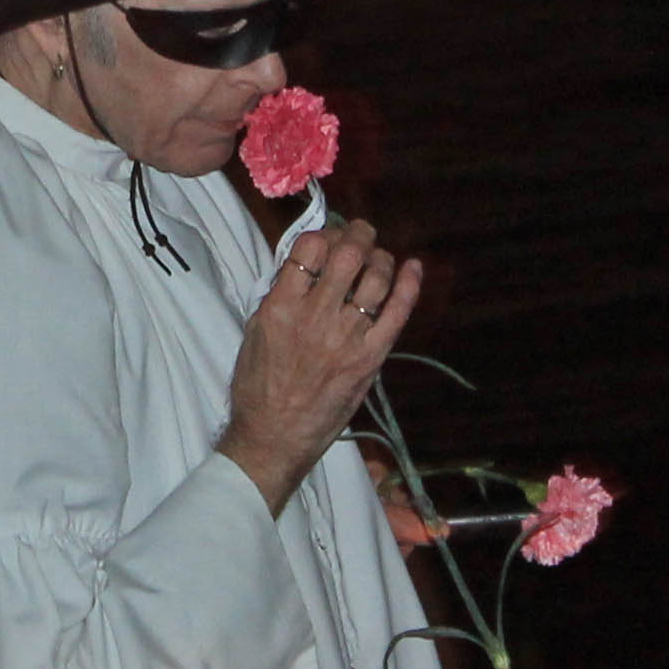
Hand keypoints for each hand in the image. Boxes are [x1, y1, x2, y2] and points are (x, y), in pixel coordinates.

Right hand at [217, 221, 420, 514]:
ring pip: (375, 278)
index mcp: (281, 306)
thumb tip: (303, 265)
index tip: (328, 236)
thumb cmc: (258, 386)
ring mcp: (347, 337)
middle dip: (357, 234)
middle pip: (347, 256)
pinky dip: (409, 285)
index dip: (323, 233)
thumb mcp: (256, 332)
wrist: (274, 436)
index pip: (309, 248)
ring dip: (380, 257)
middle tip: (360, 232)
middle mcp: (316, 316)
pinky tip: (412, 267)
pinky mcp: (371, 357)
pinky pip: (397, 312)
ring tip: (378, 255)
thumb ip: (280, 296)